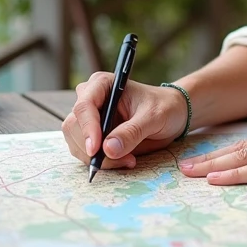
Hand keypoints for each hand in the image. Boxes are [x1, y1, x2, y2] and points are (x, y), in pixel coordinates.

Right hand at [61, 73, 187, 168]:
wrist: (172, 114)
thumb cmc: (164, 107)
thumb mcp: (153, 117)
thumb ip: (132, 132)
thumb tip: (108, 149)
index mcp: (102, 84)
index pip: (84, 106)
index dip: (87, 129)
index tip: (96, 150)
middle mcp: (90, 99)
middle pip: (74, 127)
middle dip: (94, 149)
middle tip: (124, 160)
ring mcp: (89, 119)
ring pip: (77, 143)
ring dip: (99, 159)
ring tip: (129, 159)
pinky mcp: (92, 136)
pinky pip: (85, 154)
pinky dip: (102, 162)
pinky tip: (125, 160)